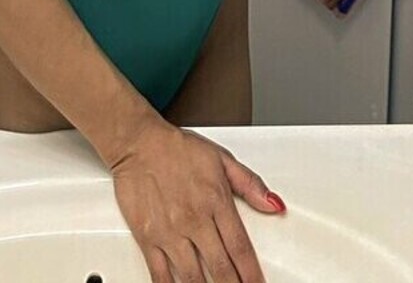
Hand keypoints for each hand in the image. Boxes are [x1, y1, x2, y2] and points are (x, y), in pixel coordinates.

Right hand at [110, 118, 283, 282]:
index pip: (240, 247)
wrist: (138, 143)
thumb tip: (274, 204)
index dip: (252, 273)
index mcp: (216, 200)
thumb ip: (250, 184)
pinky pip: (160, 275)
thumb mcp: (222, 159)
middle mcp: (194, 219)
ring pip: (193, 277)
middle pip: (221, 268)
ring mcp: (170, 231)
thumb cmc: (178, 149)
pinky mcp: (147, 238)